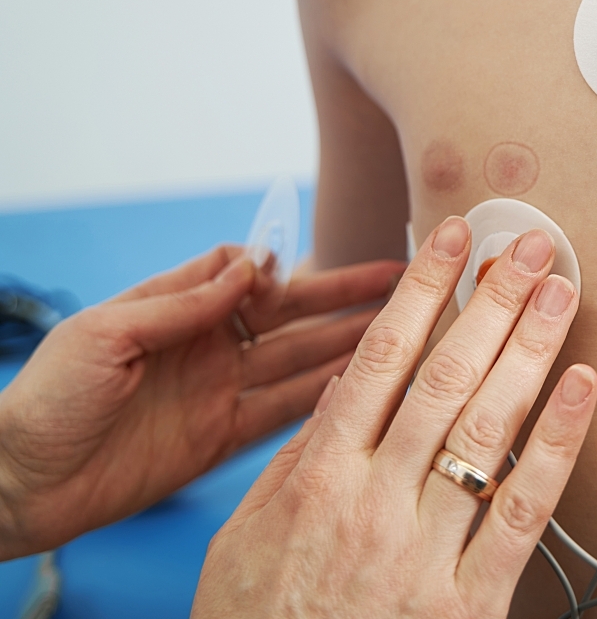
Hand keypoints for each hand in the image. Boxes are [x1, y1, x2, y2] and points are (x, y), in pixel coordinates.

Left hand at [0, 245, 402, 557]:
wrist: (17, 484)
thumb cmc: (46, 398)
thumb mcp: (107, 331)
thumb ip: (185, 301)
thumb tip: (254, 264)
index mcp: (178, 310)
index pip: (252, 276)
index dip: (290, 272)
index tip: (315, 272)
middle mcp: (209, 347)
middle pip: (293, 317)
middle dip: (348, 300)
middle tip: (404, 285)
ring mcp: (219, 393)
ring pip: (300, 363)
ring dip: (351, 346)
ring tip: (406, 333)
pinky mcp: (220, 440)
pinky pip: (284, 415)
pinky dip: (325, 400)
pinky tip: (365, 386)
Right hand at [193, 217, 596, 618]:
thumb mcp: (245, 537)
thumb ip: (298, 458)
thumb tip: (347, 384)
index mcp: (318, 477)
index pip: (380, 358)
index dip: (421, 290)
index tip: (452, 239)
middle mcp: (373, 501)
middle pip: (444, 379)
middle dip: (490, 303)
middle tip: (527, 247)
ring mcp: (424, 551)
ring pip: (487, 429)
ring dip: (528, 351)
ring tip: (558, 292)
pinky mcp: (468, 604)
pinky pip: (523, 513)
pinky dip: (558, 445)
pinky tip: (581, 387)